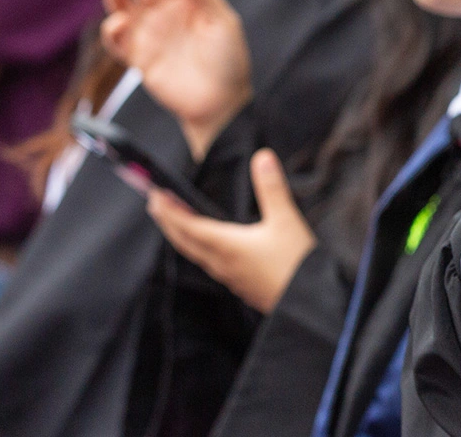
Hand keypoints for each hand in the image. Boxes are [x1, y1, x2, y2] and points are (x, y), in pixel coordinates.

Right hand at [101, 0, 251, 159]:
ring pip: (125, 7)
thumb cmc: (228, 60)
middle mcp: (166, 13)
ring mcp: (150, 34)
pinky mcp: (138, 57)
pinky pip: (117, 42)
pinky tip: (119, 22)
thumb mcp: (224, 22)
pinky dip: (113, 31)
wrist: (220, 101)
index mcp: (189, 1)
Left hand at [148, 149, 315, 314]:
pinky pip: (207, 262)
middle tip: (155, 203)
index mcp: (226, 245)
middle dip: (167, 222)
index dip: (168, 209)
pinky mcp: (239, 283)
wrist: (307, 304)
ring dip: (180, 235)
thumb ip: (272, 188)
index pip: (187, 225)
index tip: (153, 194)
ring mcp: (228, 275)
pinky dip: (196, 247)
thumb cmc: (296, 263)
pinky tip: (206, 245)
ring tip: (175, 221)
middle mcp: (220, 262)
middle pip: (183, 241)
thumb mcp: (286, 221)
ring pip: (193, 253)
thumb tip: (262, 156)